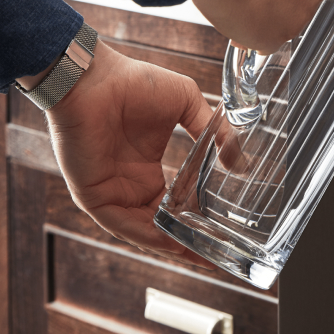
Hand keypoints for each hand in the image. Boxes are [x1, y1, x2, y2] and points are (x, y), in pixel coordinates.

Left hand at [45, 42, 213, 264]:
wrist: (94, 78)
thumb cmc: (134, 82)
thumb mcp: (187, 103)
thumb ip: (214, 130)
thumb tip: (240, 160)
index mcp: (147, 165)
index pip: (173, 203)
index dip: (197, 218)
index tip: (222, 232)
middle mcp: (130, 182)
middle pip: (160, 225)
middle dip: (186, 242)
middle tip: (216, 255)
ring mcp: (111, 190)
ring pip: (143, 230)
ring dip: (169, 244)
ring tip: (199, 256)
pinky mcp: (93, 194)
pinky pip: (121, 224)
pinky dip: (146, 236)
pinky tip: (170, 242)